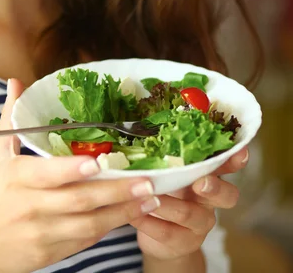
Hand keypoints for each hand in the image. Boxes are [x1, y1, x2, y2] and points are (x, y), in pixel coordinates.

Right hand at [0, 79, 160, 272]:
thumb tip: (16, 82)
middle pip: (78, 201)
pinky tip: (129, 214)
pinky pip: (84, 240)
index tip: (99, 163)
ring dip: (121, 212)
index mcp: (16, 179)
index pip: (48, 174)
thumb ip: (11, 119)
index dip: (72, 170)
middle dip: (116, 192)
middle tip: (147, 181)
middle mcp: (30, 207)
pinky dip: (107, 227)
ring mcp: (42, 234)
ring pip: (88, 225)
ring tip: (150, 199)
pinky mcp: (50, 254)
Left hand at [130, 148, 248, 261]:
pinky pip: (168, 233)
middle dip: (214, 188)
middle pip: (226, 195)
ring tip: (149, 197)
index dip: (235, 159)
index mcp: (208, 176)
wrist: (160, 237)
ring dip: (168, 205)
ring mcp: (200, 224)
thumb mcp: (169, 171)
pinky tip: (134, 215)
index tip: (239, 152)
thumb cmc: (166, 192)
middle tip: (199, 183)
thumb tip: (149, 130)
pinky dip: (149, 222)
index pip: (228, 165)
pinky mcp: (184, 243)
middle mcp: (210, 200)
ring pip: (190, 215)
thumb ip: (167, 156)